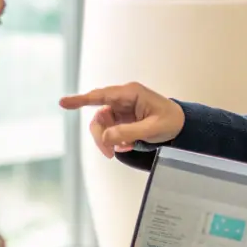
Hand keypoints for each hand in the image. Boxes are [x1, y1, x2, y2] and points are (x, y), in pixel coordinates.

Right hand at [59, 82, 185, 158]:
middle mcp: (123, 99)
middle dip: (101, 136)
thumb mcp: (152, 129)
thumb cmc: (171, 121)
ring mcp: (122, 109)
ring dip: (108, 140)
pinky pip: (111, 131)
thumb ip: (128, 132)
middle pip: (99, 117)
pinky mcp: (123, 119)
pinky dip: (116, 141)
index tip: (64, 103)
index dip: (81, 100)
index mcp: (130, 94)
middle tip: (109, 153)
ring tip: (123, 149)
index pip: (100, 95)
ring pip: (103, 126)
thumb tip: (106, 137)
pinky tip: (129, 145)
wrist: (182, 126)